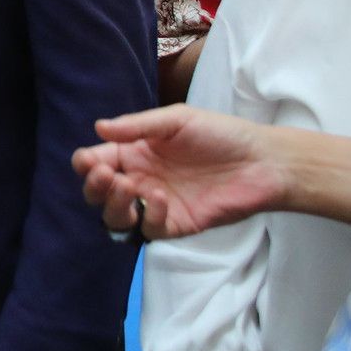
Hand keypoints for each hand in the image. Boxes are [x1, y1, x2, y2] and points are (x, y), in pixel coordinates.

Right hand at [71, 104, 287, 237]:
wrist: (264, 162)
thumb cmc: (221, 134)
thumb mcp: (177, 120)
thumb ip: (138, 125)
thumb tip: (98, 127)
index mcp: (134, 152)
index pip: (95, 161)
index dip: (86, 164)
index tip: (92, 162)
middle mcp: (139, 180)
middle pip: (98, 193)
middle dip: (94, 187)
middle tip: (107, 176)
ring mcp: (155, 205)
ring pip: (116, 217)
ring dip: (113, 205)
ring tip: (128, 188)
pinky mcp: (176, 225)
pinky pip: (149, 230)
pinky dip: (149, 216)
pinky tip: (162, 199)